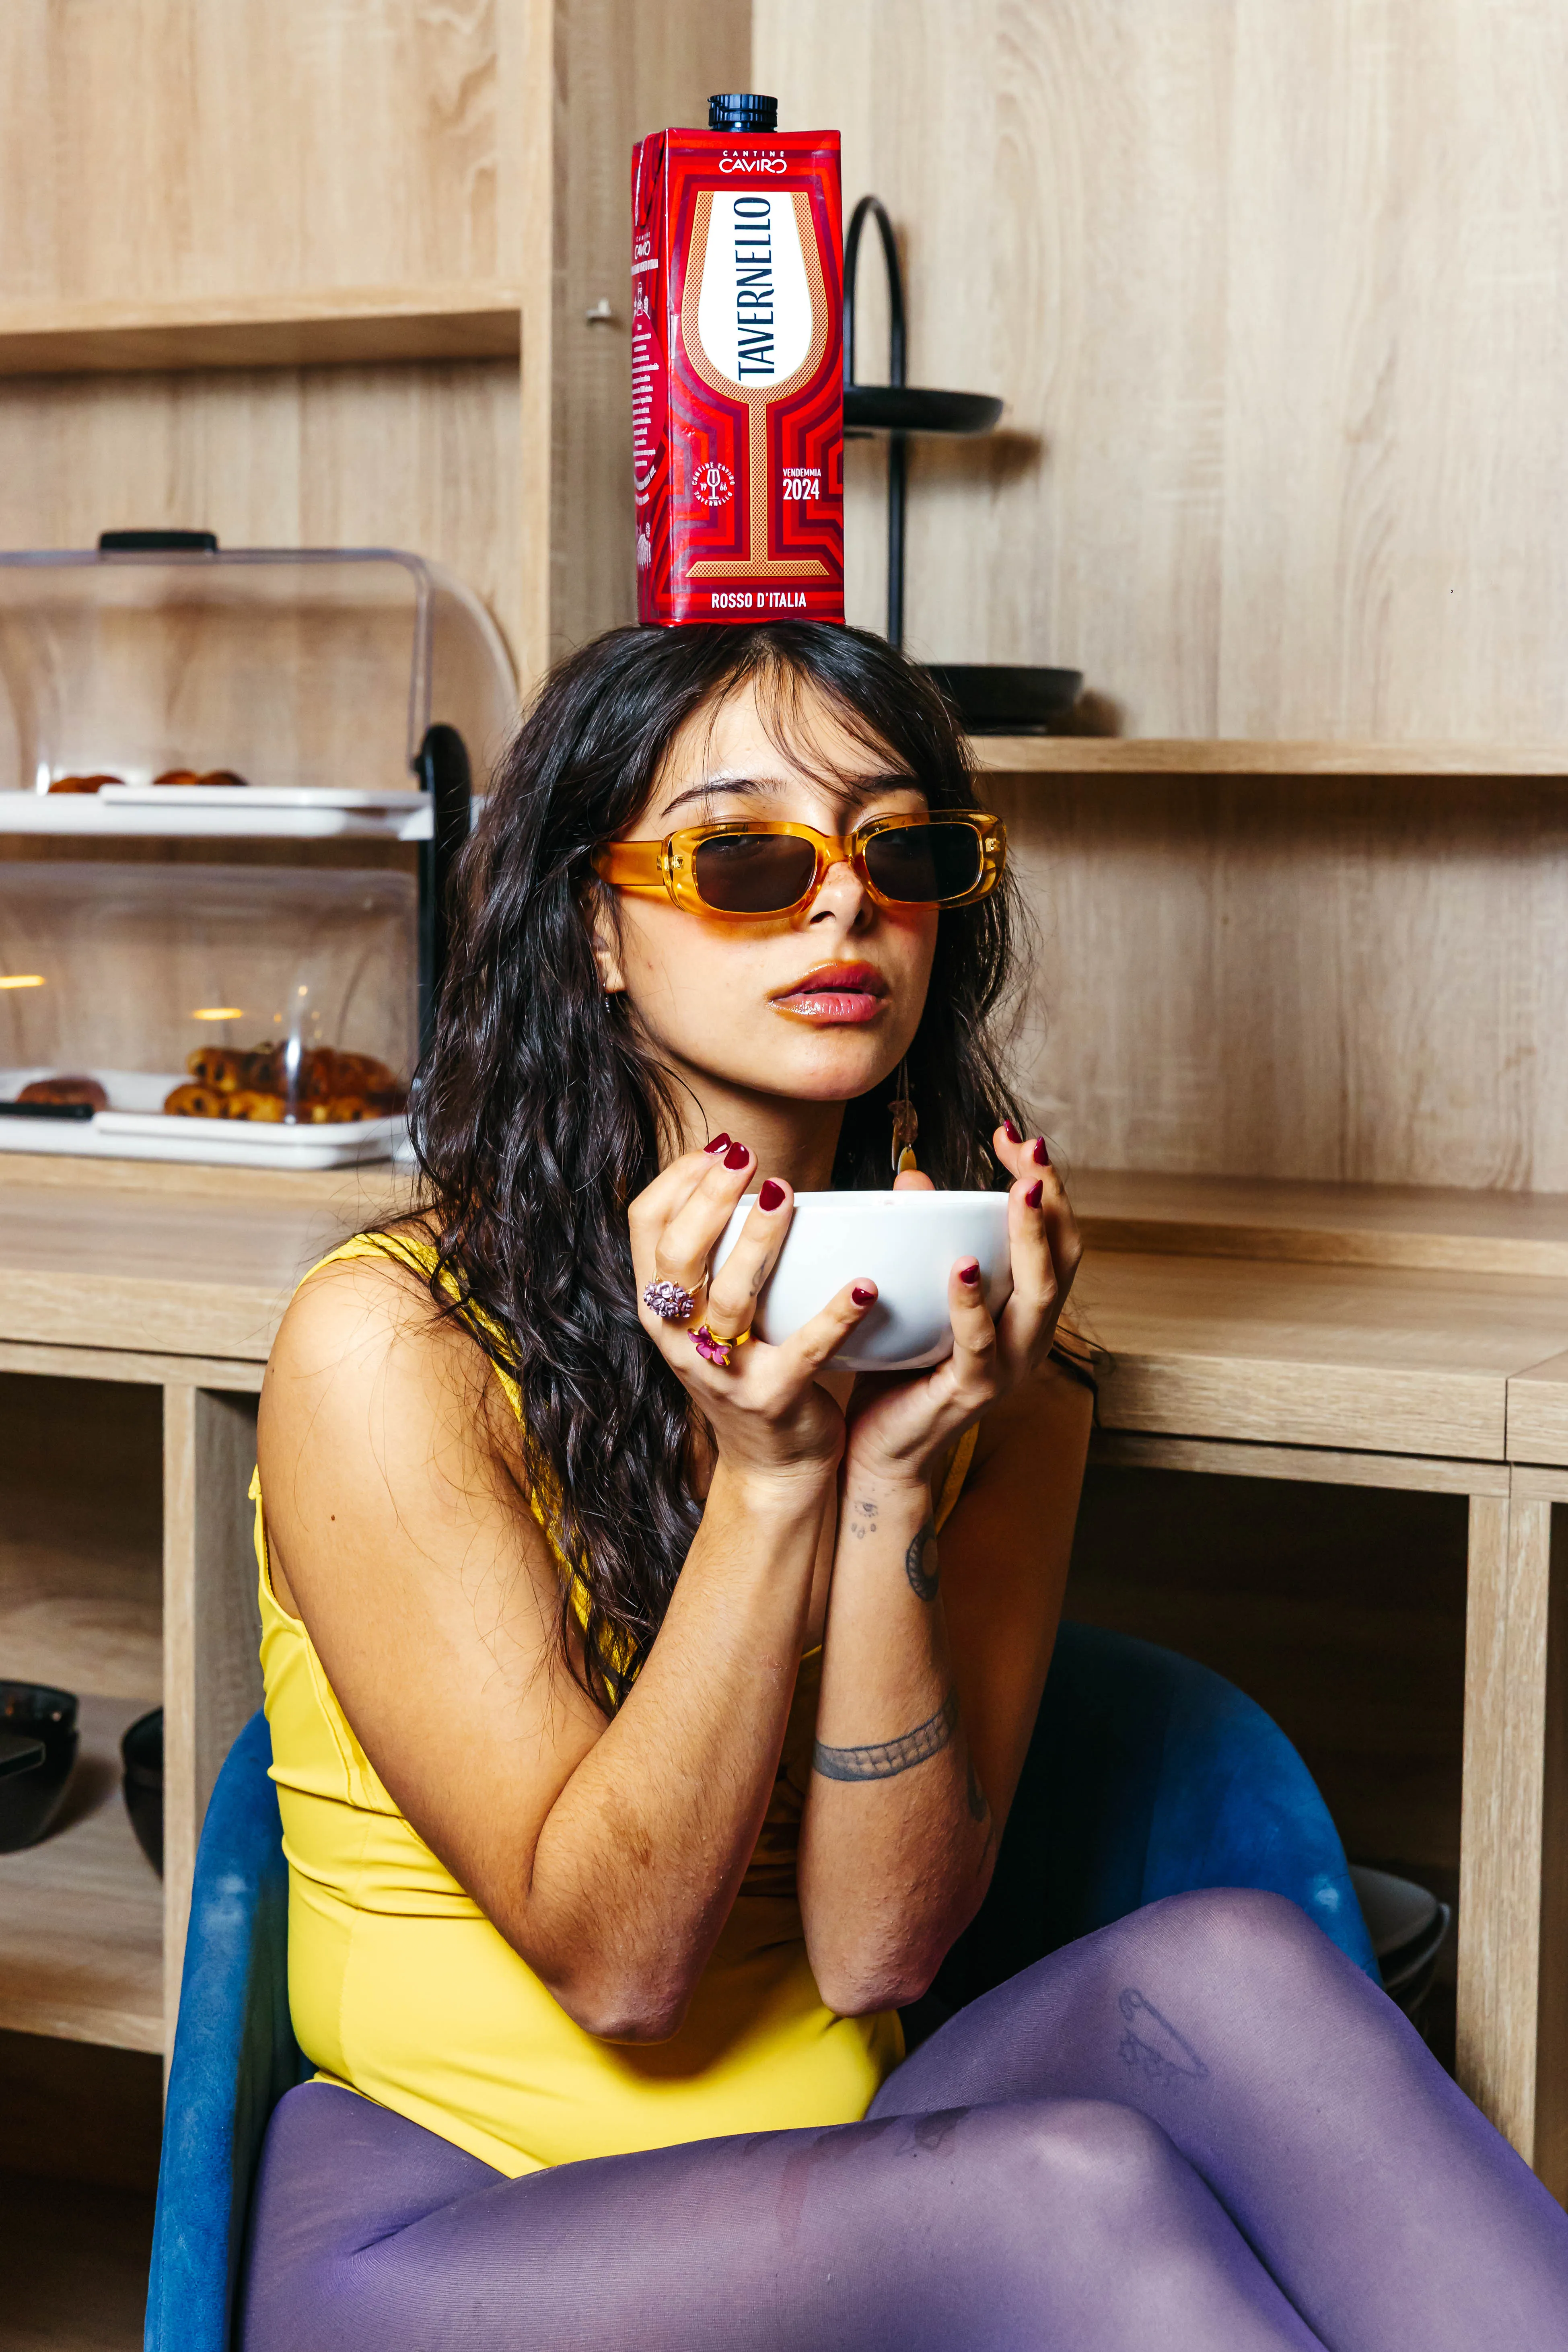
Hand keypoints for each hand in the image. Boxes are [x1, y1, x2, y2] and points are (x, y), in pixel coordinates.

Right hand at [629, 1138, 875, 1488]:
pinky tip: (864, 1285)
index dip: (677, 1179)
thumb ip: (713, 1253)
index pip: (646, 1226)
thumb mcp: (711, 1313)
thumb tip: (733, 1165)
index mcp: (661, 1306)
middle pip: (678, 1256)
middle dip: (710, 1199)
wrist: (772, 1465)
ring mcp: (722, 1371)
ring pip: (731, 1299)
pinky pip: (805, 1350)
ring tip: (787, 1196)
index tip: (718, 1147)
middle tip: (747, 1158)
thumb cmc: (749, 1369)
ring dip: (759, 1242)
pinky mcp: (772, 1398)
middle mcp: (679, 1338)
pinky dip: (836, 1316)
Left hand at [843, 1125, 1081, 1488]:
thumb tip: (912, 1177)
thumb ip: (919, 1240)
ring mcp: (1008, 1366)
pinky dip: (974, 1304)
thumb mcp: (913, 1294)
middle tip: (1032, 1150)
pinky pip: (980, 1345)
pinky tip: (964, 1269)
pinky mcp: (972, 1392)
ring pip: (1037, 1297)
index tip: (1012, 1134)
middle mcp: (1030, 1335)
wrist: (880, 1450)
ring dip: (1029, 1240)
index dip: (1044, 1183)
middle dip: (1051, 1199)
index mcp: (1023, 1308)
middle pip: (1062, 1258)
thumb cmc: (899, 1368)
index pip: (1053, 1235)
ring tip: (1019, 1193)